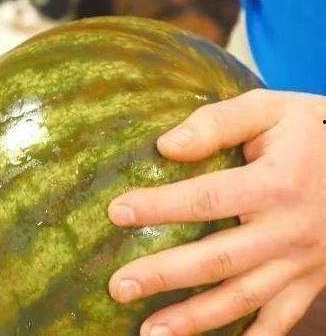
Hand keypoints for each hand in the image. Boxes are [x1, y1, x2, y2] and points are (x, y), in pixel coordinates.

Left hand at [108, 89, 325, 335]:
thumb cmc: (313, 130)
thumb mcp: (270, 110)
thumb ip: (219, 123)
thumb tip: (167, 146)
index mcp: (278, 182)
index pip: (207, 198)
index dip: (160, 206)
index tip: (117, 213)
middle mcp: (289, 229)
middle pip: (218, 259)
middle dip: (165, 275)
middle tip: (119, 286)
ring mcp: (303, 261)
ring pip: (244, 298)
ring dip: (196, 319)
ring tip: (150, 333)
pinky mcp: (312, 278)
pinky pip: (281, 317)